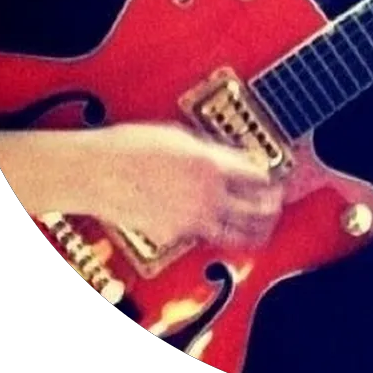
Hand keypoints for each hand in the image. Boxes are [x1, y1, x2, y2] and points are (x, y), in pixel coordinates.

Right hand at [82, 123, 283, 250]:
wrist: (94, 171)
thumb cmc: (130, 146)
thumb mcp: (182, 136)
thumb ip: (212, 151)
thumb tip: (231, 159)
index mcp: (213, 165)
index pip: (260, 176)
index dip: (272, 177)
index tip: (276, 177)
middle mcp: (208, 195)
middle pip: (258, 208)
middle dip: (273, 205)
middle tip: (277, 202)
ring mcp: (192, 219)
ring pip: (236, 232)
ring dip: (255, 230)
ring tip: (262, 227)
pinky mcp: (173, 236)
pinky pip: (203, 235)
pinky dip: (213, 231)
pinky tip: (216, 225)